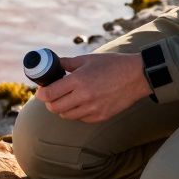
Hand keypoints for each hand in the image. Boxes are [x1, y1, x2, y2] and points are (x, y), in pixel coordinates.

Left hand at [35, 53, 150, 122]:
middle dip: (49, 102)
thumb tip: (53, 64)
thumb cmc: (113, 64)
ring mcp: (92, 109)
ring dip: (62, 108)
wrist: (137, 76)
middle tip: (52, 95)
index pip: (49, 93)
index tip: (42, 89)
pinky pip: (80, 118)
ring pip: (66, 115)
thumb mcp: (88, 59)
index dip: (41, 93)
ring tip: (66, 99)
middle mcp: (84, 97)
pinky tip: (81, 103)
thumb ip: (68, 63)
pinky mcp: (100, 116)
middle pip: (54, 108)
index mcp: (78, 80)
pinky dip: (76, 112)